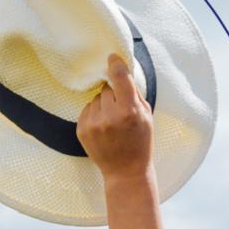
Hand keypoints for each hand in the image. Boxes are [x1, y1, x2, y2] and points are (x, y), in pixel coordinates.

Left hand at [77, 53, 153, 182]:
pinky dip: (94, 114)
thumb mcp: (146, 116)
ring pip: (96, 99)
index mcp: (128, 111)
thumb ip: (134, 93)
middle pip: (107, 89)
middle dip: (113, 94)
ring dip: (103, 104)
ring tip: (112, 121)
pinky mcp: (82, 131)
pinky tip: (103, 127)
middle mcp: (109, 116)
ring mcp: (93, 124)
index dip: (116, 65)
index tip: (112, 57)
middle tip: (121, 109)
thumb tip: (122, 72)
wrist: (125, 171)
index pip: (119, 78)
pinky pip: (87, 109)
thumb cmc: (140, 141)